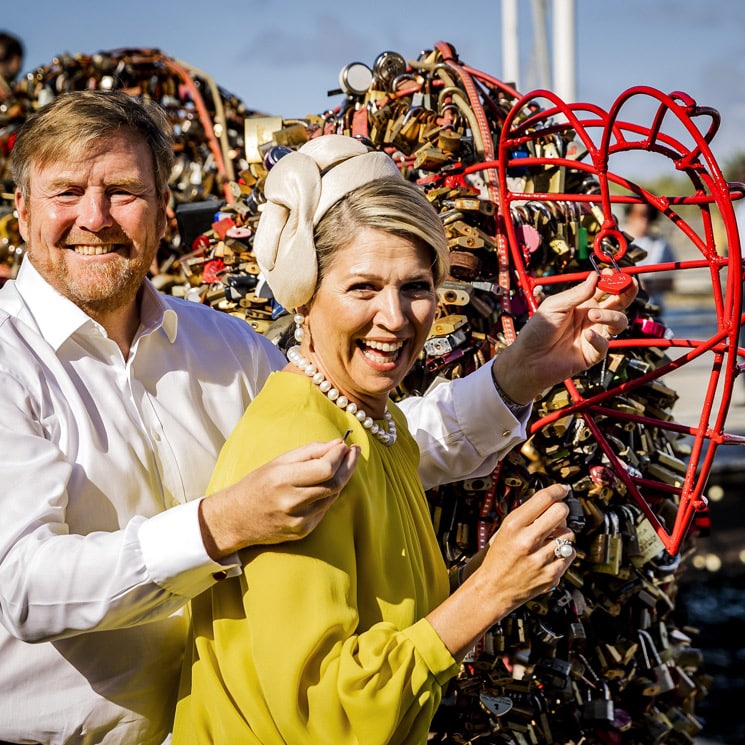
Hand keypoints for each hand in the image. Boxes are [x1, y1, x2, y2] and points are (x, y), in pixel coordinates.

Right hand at [199, 439, 359, 558]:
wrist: (236, 518)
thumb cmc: (257, 484)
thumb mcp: (279, 461)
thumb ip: (310, 452)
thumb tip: (338, 445)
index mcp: (282, 479)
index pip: (324, 468)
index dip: (339, 456)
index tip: (345, 445)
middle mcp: (291, 502)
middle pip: (334, 483)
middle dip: (348, 465)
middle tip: (354, 452)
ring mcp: (298, 520)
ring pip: (333, 497)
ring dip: (342, 479)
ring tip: (345, 464)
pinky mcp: (302, 532)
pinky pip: (324, 510)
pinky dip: (329, 495)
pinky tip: (328, 484)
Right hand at [476, 483, 574, 610]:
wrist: (493, 589)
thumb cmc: (498, 558)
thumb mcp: (504, 530)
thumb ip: (526, 516)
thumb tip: (551, 501)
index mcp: (513, 525)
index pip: (544, 498)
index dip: (557, 490)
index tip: (562, 489)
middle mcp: (527, 541)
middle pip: (561, 512)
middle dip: (561, 510)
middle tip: (556, 515)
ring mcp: (540, 559)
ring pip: (569, 534)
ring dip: (562, 535)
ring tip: (550, 540)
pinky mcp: (551, 574)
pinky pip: (570, 554)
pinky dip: (564, 553)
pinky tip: (551, 554)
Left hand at [492, 272, 636, 403]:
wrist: (528, 359)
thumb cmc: (537, 331)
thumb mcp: (553, 306)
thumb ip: (575, 294)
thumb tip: (595, 277)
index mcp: (583, 303)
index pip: (604, 288)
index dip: (612, 280)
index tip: (612, 273)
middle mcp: (592, 317)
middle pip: (619, 303)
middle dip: (627, 292)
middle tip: (628, 285)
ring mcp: (594, 335)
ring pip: (619, 322)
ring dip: (611, 315)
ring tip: (594, 315)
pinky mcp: (593, 353)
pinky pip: (605, 345)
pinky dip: (598, 339)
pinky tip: (587, 336)